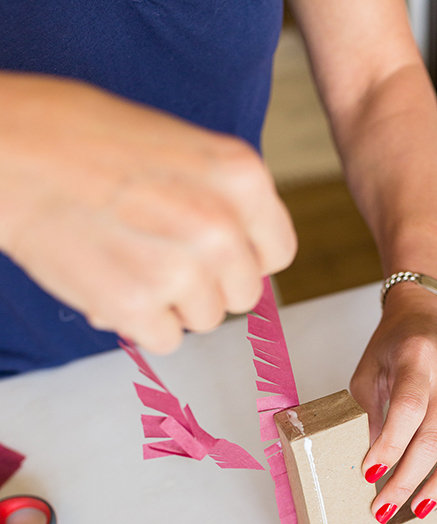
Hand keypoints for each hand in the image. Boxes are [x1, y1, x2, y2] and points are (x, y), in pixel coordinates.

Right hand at [0, 74, 296, 352]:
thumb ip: (219, 197)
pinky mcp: (136, 307)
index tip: (218, 258)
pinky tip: (111, 284)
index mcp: (240, 175)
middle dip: (208, 286)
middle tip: (164, 260)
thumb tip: (237, 254)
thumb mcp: (177, 144)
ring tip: (128, 262)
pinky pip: (165, 340)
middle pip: (243, 294)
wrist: (9, 151)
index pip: (277, 252)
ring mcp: (180, 270)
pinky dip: (139, 323)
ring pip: (204, 320)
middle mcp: (221, 226)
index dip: (245, 259)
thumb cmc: (80, 137)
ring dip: (171, 304)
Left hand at [350, 284, 436, 520]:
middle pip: (436, 436)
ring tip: (421, 508)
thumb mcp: (369, 372)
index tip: (369, 476)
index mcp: (416, 358)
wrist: (430, 312)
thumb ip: (370, 416)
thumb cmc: (393, 345)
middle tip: (386, 508)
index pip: (406, 411)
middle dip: (409, 479)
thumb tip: (373, 469)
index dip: (389, 448)